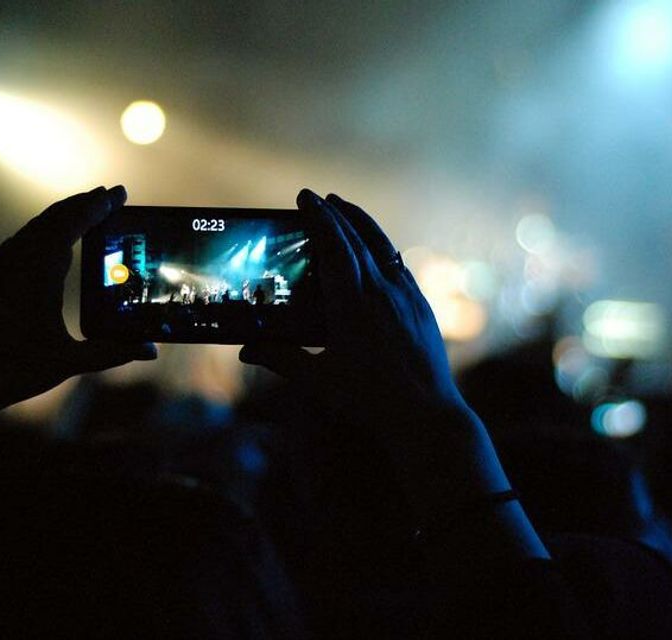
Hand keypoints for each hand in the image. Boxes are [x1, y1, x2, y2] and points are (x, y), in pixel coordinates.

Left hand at [0, 186, 156, 414]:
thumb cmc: (10, 372)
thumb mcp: (67, 363)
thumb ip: (111, 353)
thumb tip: (151, 350)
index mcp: (37, 272)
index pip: (72, 224)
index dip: (98, 207)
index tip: (119, 193)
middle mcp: (15, 260)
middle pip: (54, 218)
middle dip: (84, 204)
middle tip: (110, 197)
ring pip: (34, 228)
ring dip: (62, 216)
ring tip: (85, 213)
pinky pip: (19, 242)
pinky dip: (42, 232)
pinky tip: (49, 243)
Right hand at [240, 190, 517, 518]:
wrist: (426, 413)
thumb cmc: (368, 398)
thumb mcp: (319, 379)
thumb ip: (281, 359)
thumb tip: (246, 350)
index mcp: (352, 302)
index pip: (334, 245)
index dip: (319, 217)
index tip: (306, 197)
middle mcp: (381, 290)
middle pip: (357, 238)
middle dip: (336, 213)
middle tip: (318, 198)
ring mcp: (406, 295)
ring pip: (383, 246)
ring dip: (362, 224)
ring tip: (346, 209)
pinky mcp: (421, 306)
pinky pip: (400, 266)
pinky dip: (382, 249)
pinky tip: (377, 251)